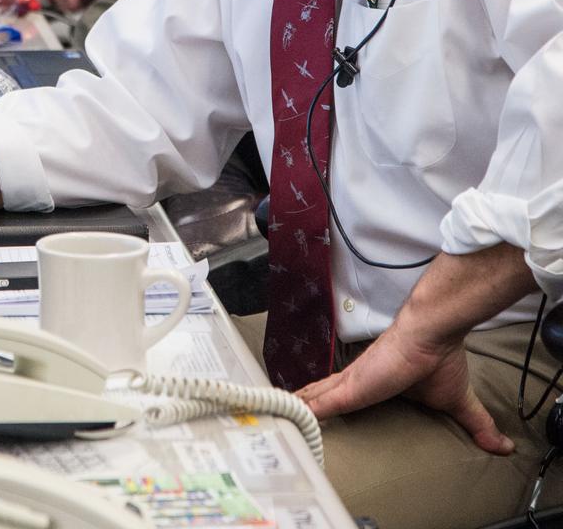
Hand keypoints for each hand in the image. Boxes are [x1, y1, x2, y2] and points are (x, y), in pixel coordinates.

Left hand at [298, 322, 512, 455]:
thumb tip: (500, 443)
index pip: (346, 392)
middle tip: (282, 407)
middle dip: (305, 400)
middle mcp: (359, 378)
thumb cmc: (439, 359)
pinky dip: (306, 407)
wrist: (431, 332)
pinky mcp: (353, 385)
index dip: (329, 398)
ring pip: (318, 396)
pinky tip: (289, 410)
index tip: (312, 405)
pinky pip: (323, 401)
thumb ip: (474, 424)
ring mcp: (353, 381)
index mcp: (377, 381)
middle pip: (324, 392)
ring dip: (299, 404)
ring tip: (276, 409)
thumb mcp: (456, 402)